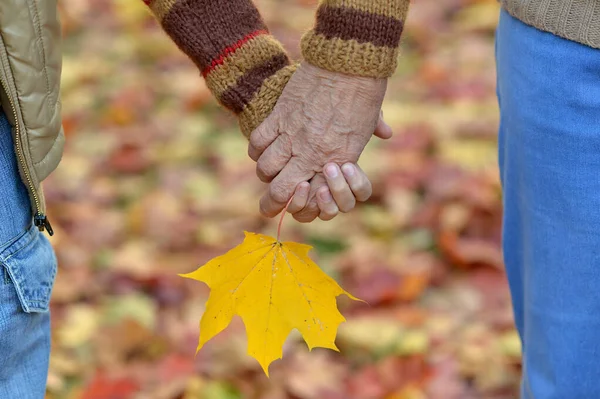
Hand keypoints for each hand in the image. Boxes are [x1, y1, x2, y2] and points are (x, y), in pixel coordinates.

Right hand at [248, 63, 387, 217]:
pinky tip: (263, 147)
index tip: (296, 200)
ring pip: (266, 169)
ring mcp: (292, 137)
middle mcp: (311, 155)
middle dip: (272, 202)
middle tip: (272, 199)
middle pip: (279, 193)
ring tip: (270, 168)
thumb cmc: (363, 91)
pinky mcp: (279, 117)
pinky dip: (257, 149)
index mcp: (336, 161)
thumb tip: (387, 133)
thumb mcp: (370, 118)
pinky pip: (258, 143)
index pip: (310, 200)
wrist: (347, 63)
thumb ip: (373, 131)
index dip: (298, 207)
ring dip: (267, 172)